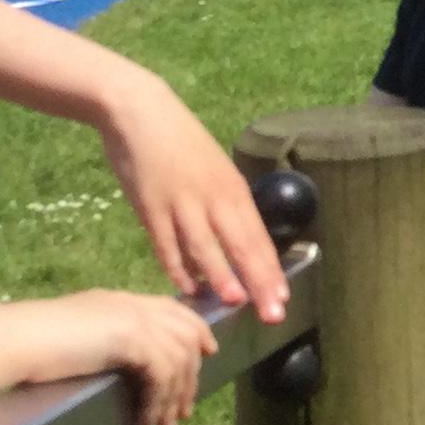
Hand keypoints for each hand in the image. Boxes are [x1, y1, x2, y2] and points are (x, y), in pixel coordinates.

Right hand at [39, 290, 217, 424]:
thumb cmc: (31, 343)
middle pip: (186, 335)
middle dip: (190, 376)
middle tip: (183, 411)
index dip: (196, 332)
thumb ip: (104, 340)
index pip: (174, 310)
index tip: (208, 355)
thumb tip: (124, 366)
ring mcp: (134, 319)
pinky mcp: (130, 339)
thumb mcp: (78, 335)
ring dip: (173, 399)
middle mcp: (133, 305)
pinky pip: (161, 376)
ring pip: (178, 360)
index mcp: (121, 301)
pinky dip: (156, 404)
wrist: (15, 339)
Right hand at [96, 75, 289, 320]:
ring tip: (236, 302)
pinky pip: (167, 243)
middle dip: (259, 281)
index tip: (283, 297)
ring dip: (221, 276)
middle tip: (273, 313)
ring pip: (206, 246)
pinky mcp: (151, 205)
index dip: (271, 269)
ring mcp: (182, 202)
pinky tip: (187, 287)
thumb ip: (225, 206)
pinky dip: (177, 267)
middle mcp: (214, 197)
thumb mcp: (213, 170)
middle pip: (242, 245)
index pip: (258, 237)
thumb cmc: (180, 143)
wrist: (140, 111)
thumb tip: (236, 244)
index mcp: (233, 189)